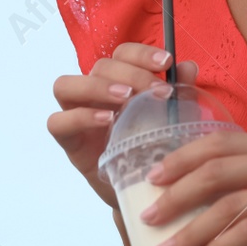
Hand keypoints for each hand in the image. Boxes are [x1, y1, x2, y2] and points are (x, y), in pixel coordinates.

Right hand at [48, 42, 198, 210]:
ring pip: (65, 85)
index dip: (141, 53)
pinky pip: (58, 122)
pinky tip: (107, 121)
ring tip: (126, 98)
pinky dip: (80, 117)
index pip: (121, 53)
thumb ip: (179, 93)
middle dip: (129, 73)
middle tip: (156, 91)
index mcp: (118, 82)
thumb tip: (189, 67)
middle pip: (99, 66)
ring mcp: (76, 115)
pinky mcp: (69, 142)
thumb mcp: (171, 121)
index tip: (166, 63)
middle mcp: (93, 93)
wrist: (144, 192)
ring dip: (97, 86)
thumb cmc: (155, 149)